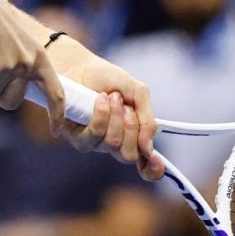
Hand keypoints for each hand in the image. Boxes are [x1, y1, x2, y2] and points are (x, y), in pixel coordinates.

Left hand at [51, 40, 164, 177]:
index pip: (143, 164)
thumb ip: (148, 119)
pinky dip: (102, 114)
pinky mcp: (76, 138)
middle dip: (132, 127)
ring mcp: (94, 143)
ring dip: (117, 116)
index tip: (158, 164)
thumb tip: (149, 148)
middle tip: (127, 106)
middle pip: (129, 155)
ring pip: (113, 143)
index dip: (152, 169)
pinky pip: (95, 134)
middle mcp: (113, 144)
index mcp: (131, 136)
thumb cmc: (108, 80)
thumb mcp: (138, 94)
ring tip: (111, 97)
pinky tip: (100, 99)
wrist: (81, 66)